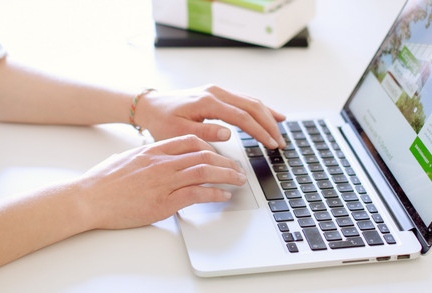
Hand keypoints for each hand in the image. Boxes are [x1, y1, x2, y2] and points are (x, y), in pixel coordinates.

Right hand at [71, 135, 246, 229]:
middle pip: (204, 156)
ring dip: (227, 176)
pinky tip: (223, 195)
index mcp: (153, 151)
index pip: (190, 141)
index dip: (210, 147)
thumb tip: (152, 162)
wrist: (88, 198)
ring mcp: (164, 182)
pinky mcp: (164, 202)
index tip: (218, 154)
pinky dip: (214, 194)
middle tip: (237, 168)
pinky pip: (197, 194)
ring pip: (205, 172)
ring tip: (238, 180)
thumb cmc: (101, 182)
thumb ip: (144, 159)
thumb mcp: (126, 159)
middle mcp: (162, 163)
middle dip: (226, 162)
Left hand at [134, 85, 286, 148]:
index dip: (259, 131)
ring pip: (251, 101)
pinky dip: (260, 109)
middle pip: (252, 107)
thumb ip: (204, 133)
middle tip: (280, 143)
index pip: (242, 117)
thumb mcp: (178, 132)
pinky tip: (271, 116)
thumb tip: (228, 133)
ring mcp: (218, 91)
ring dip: (268, 117)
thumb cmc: (162, 121)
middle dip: (269, 125)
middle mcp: (215, 93)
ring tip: (280, 132)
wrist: (151, 107)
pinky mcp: (217, 94)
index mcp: (207, 102)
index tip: (271, 144)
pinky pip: (244, 100)